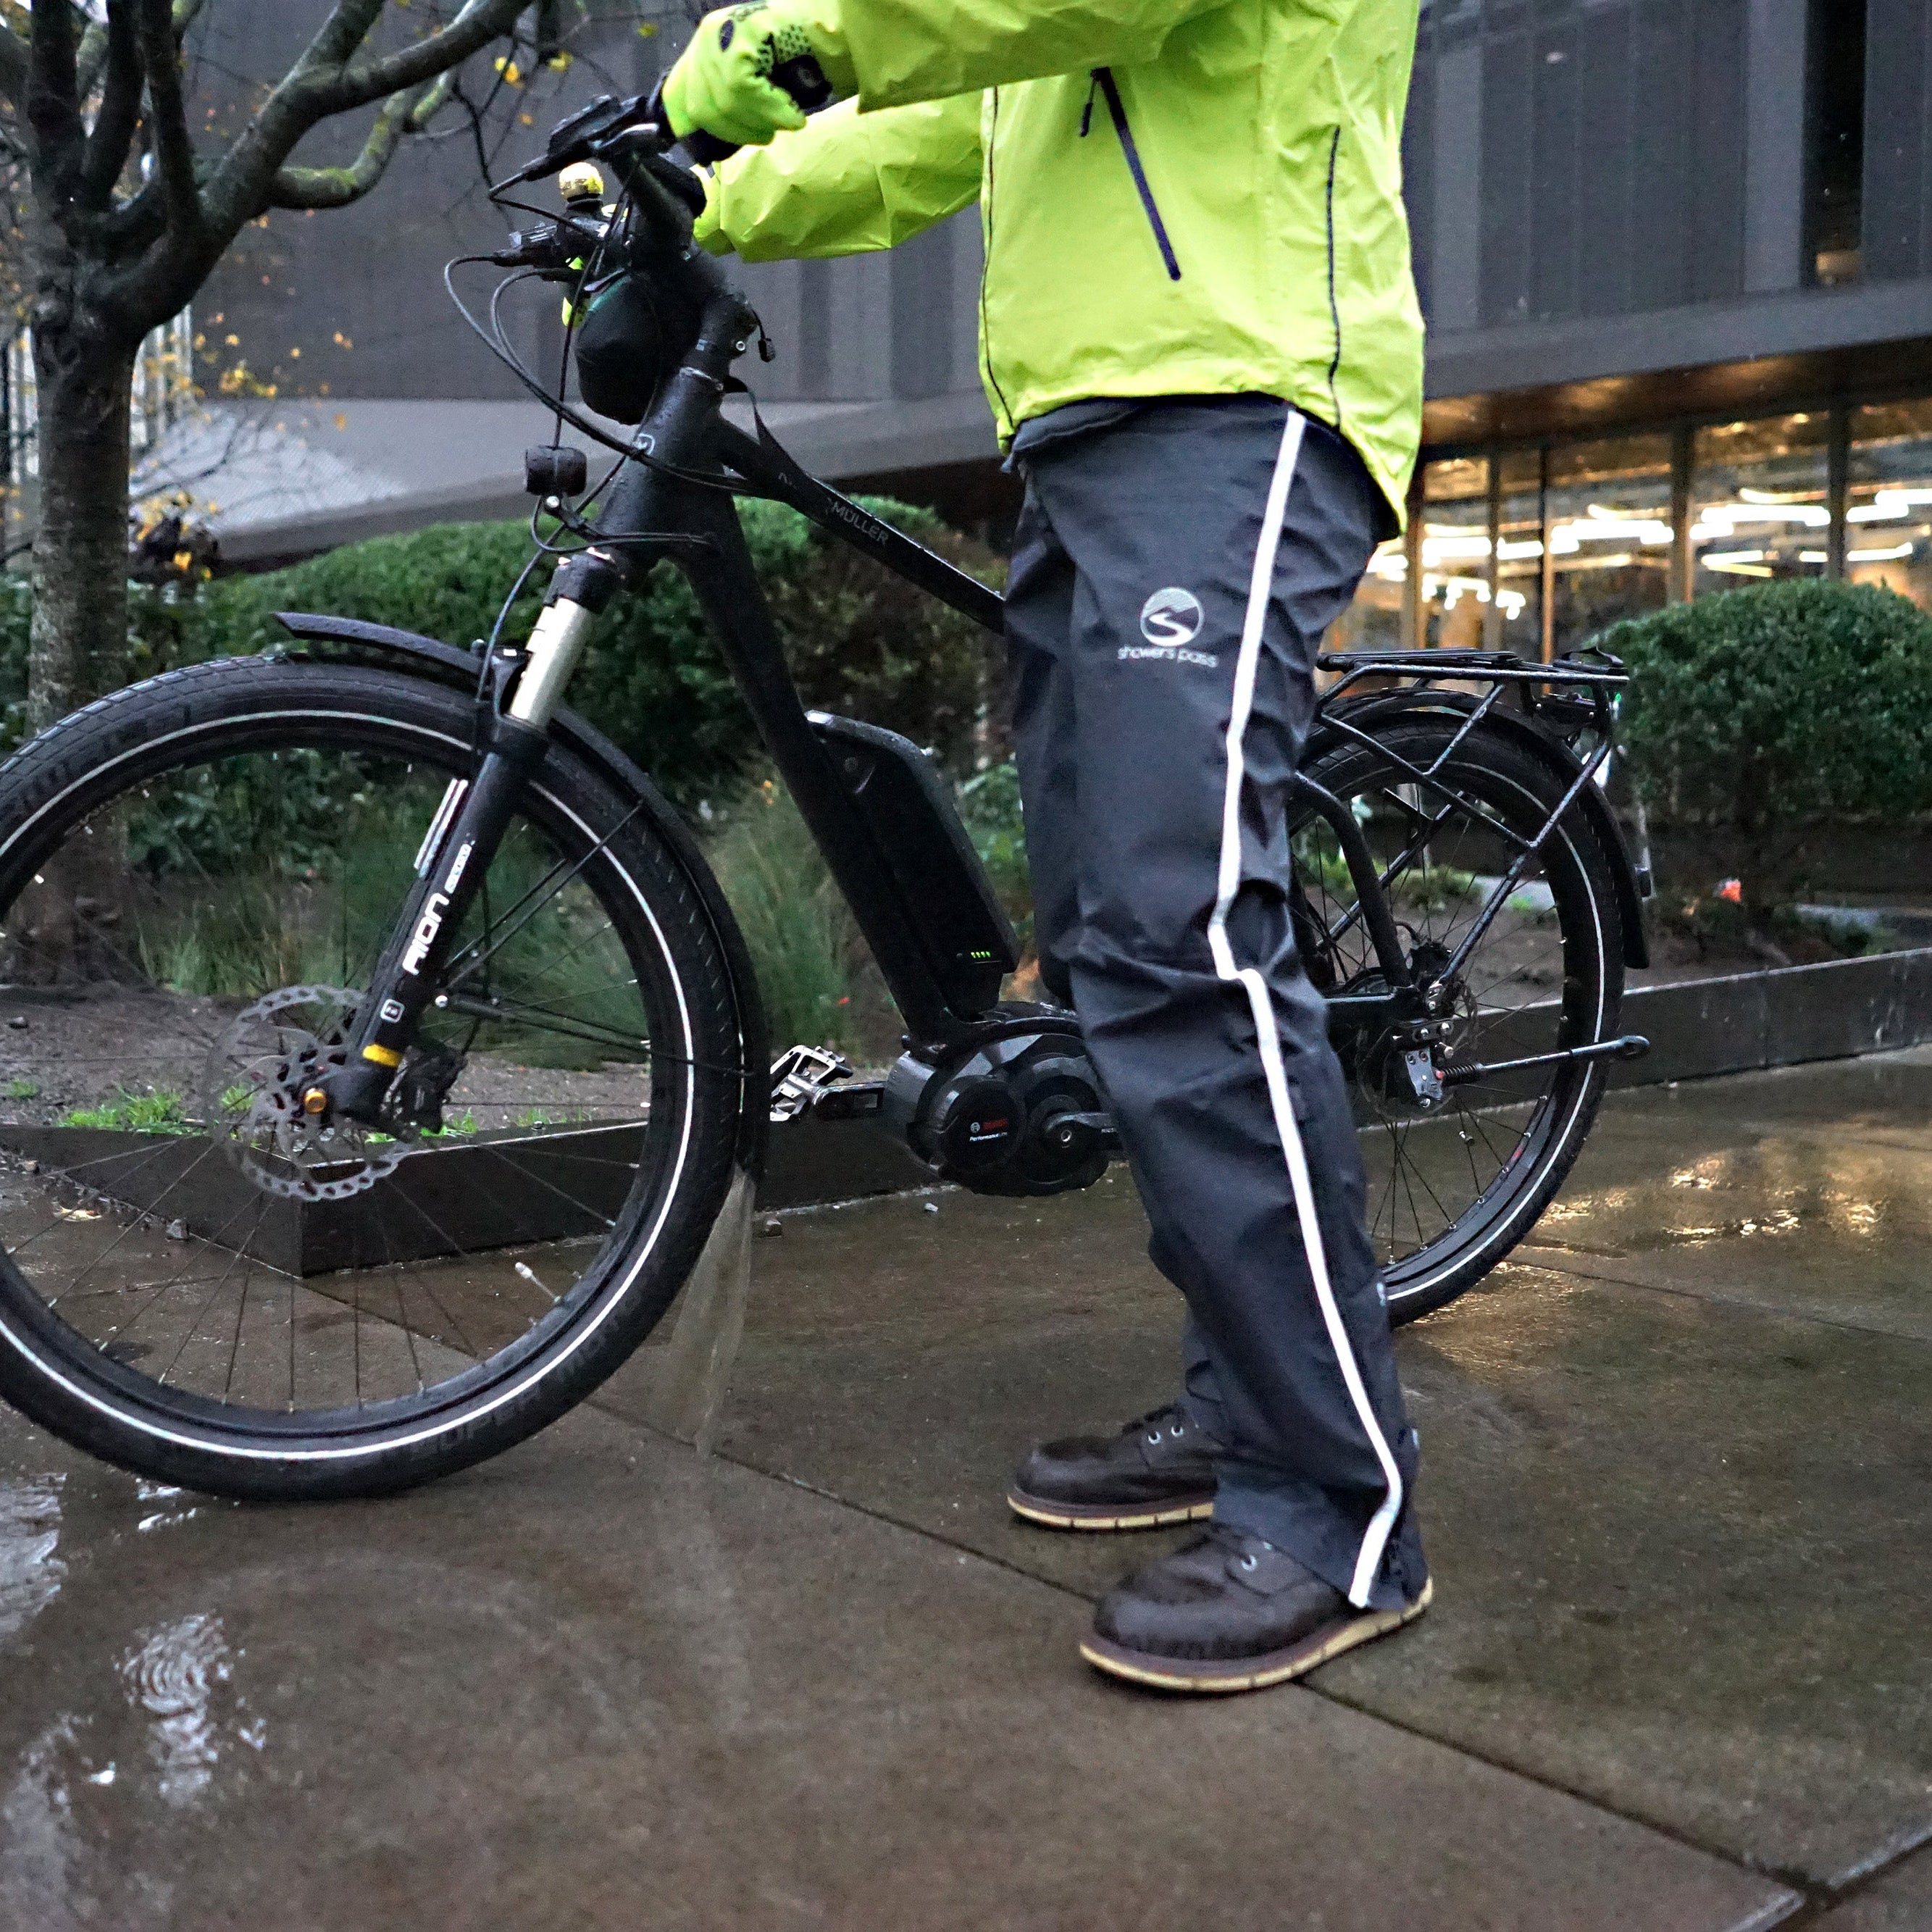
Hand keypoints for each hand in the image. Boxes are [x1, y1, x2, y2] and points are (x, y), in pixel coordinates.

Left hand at [661, 3, 849, 151]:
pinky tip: (793, 115)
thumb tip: (715, 145)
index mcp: (703, 50)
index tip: (730, 147)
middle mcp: (706, 35)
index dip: (706, 130)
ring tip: (787, 121)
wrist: (840, 30)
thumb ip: (734, 104)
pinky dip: (771, 110)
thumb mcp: (758, 85)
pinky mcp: (742, 31)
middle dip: (739, 132)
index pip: (684, 99)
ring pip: (725, 100)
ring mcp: (722, 30)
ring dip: (760, 122)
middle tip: (769, 136)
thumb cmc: (803, 62)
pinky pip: (744, 88)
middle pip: (702, 107)